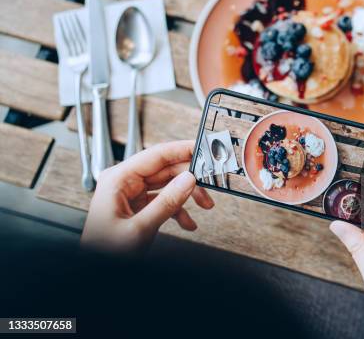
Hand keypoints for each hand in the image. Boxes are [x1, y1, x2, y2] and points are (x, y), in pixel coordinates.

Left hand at [81, 140, 213, 253]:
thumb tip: (188, 180)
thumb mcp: (140, 228)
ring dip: (188, 195)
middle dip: (190, 178)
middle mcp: (124, 183)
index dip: (182, 149)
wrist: (97, 269)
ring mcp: (131, 195)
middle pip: (165, 169)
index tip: (202, 148)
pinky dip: (179, 210)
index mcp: (118, 179)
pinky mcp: (138, 207)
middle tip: (210, 183)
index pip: (156, 155)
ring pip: (168, 184)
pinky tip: (188, 222)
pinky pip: (164, 200)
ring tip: (205, 204)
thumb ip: (166, 203)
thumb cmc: (104, 251)